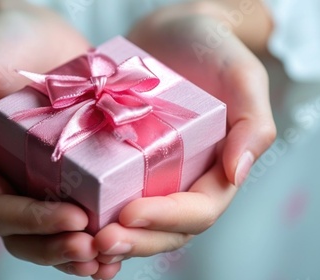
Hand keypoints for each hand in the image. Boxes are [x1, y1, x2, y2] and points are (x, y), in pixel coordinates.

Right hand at [0, 4, 101, 275]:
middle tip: (92, 248)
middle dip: (57, 247)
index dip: (32, 222)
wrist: (37, 29)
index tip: (72, 219)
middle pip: (25, 234)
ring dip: (79, 252)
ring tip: (109, 258)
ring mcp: (43, 178)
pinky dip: (98, 232)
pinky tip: (121, 245)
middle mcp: (11, 178)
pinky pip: (83, 209)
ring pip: (54, 233)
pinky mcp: (75, 168)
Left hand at [92, 1, 275, 276]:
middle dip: (133, 240)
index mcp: (214, 174)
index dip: (165, 219)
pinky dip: (91, 214)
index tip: (130, 214)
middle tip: (98, 241)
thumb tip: (236, 173)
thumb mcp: (242, 79)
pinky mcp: (120, 162)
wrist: (173, 32)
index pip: (196, 212)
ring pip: (132, 224)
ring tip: (79, 239)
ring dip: (108, 237)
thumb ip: (253, 125)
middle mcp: (181, 183)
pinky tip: (66, 219)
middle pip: (162, 231)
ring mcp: (149, 176)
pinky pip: (107, 196)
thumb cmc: (213, 51)